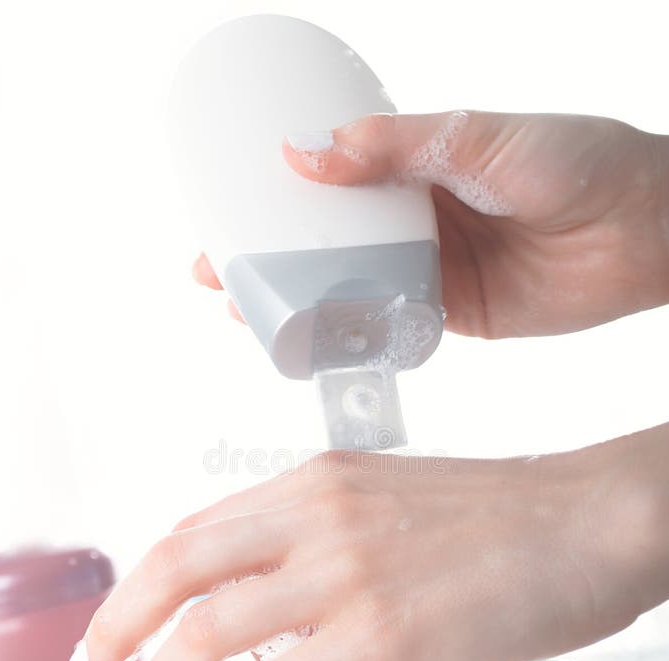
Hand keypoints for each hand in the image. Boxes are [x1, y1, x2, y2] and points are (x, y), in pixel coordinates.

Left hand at [66, 425, 668, 660]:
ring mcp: (348, 570)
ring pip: (210, 629)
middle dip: (119, 625)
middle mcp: (319, 514)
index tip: (127, 618)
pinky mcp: (386, 630)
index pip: (198, 529)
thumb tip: (277, 601)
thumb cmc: (510, 514)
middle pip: (178, 567)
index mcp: (318, 481)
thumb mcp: (393, 502)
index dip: (147, 580)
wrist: (590, 515)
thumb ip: (325, 540)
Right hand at [194, 110, 668, 337]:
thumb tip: (303, 153)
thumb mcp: (482, 138)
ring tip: (242, 311)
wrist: (647, 233)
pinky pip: (389, 327)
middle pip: (324, 239)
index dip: (274, 192)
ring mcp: (431, 269)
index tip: (221, 203)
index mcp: (418, 164)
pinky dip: (350, 336)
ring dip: (296, 302)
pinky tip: (311, 343)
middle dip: (266, 255)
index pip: (328, 179)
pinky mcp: (453, 317)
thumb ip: (399, 147)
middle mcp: (417, 218)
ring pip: (347, 286)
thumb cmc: (580, 163)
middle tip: (213, 270)